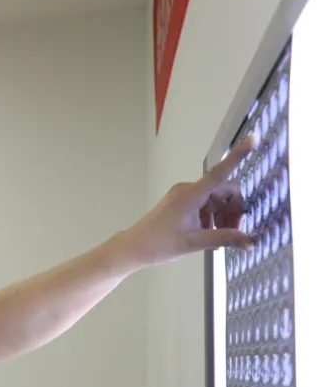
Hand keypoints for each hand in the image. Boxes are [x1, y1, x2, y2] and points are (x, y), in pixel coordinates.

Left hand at [120, 134, 255, 266]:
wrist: (134, 248)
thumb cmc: (159, 244)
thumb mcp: (194, 243)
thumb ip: (224, 238)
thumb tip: (249, 241)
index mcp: (191, 194)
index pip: (220, 171)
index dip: (238, 155)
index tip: (254, 139)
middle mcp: (188, 189)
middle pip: (224, 191)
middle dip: (233, 210)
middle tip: (233, 233)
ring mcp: (184, 195)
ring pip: (216, 200)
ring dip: (223, 216)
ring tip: (217, 237)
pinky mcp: (181, 202)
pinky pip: (206, 205)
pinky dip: (212, 218)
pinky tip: (208, 234)